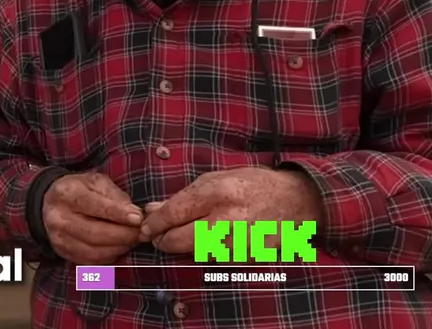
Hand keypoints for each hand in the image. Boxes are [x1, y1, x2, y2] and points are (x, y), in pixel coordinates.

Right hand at [42, 172, 144, 264]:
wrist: (51, 203)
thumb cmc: (79, 191)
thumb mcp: (95, 182)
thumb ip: (115, 195)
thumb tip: (134, 214)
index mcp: (66, 193)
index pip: (94, 206)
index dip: (118, 214)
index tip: (138, 218)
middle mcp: (58, 217)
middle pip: (95, 233)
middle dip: (124, 235)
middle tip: (142, 233)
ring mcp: (59, 238)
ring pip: (95, 251)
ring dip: (120, 247)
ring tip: (133, 239)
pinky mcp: (63, 253)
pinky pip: (92, 261)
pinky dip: (111, 256)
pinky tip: (120, 247)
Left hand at [140, 167, 324, 254]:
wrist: (295, 201)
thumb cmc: (251, 185)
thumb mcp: (214, 180)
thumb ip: (181, 197)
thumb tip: (151, 210)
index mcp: (216, 193)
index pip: (173, 214)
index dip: (154, 224)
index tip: (144, 227)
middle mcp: (227, 219)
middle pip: (179, 241)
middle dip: (163, 240)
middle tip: (157, 237)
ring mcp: (238, 242)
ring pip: (194, 253)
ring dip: (184, 247)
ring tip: (185, 234)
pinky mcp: (247, 257)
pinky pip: (214, 259)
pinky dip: (205, 252)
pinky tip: (208, 241)